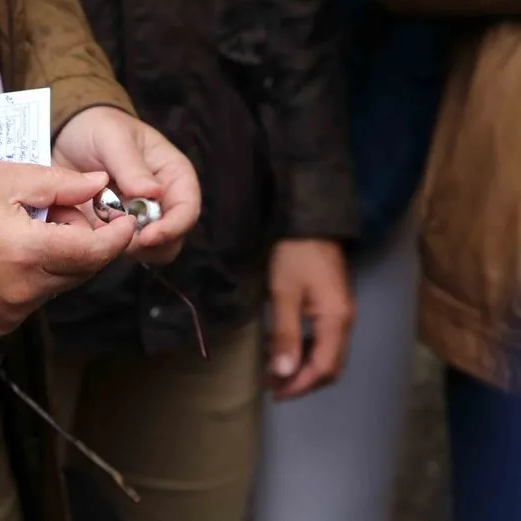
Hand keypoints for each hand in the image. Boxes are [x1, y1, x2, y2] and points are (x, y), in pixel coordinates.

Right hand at [0, 162, 135, 333]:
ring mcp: (11, 312)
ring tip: (31, 231)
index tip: (124, 219)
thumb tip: (101, 185)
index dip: (117, 236)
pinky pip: (35, 300)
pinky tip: (13, 256)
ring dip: (61, 260)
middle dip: (86, 242)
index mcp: (29, 251)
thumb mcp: (7, 178)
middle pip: (81, 270)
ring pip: (59, 286)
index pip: (95, 252)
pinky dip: (37, 278)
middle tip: (63, 212)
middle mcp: (24, 290)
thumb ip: (61, 184)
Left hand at [52, 107, 199, 263]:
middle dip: (147, 244)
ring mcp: (137, 220)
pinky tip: (85, 230)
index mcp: (173, 176)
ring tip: (97, 227)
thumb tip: (152, 193)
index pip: (187, 209)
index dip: (173, 227)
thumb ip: (132, 166)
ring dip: (122, 246)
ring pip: (145, 251)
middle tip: (118, 236)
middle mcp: (160, 203)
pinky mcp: (114, 231)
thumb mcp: (114, 138)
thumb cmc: (100, 129)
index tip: (148, 236)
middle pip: (170, 239)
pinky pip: (115, 250)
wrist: (67, 136)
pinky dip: (102, 247)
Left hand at [266, 239, 354, 399]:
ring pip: (326, 354)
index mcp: (336, 321)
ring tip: (272, 369)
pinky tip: (281, 345)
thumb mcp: (284, 294)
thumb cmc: (295, 256)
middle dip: (302, 381)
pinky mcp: (332, 306)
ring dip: (301, 366)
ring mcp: (341, 314)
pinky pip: (322, 339)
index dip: (299, 385)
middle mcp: (344, 322)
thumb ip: (285, 334)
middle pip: (329, 366)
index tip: (275, 393)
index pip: (323, 368)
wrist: (311, 222)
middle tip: (272, 385)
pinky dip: (303, 349)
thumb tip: (284, 372)